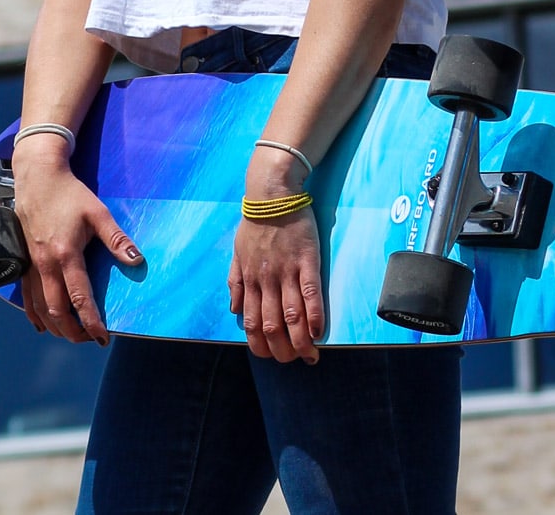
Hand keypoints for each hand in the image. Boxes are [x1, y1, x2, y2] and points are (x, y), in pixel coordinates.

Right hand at [12, 136, 142, 343]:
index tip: (102, 337)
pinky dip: (34, 314)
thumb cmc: (70, 193)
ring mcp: (30, 264)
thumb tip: (137, 260)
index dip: (91, 321)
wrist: (37, 178)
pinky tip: (43, 324)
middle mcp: (45, 264)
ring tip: (72, 334)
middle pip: (56, 310)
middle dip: (73, 331)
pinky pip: (26, 296)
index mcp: (66, 254)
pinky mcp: (23, 261)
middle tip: (90, 340)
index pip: (79, 297)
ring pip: (38, 308)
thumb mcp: (98, 213)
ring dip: (55, 326)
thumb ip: (117, 239)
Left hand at [228, 206, 324, 364]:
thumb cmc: (255, 224)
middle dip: (283, 350)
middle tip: (295, 360)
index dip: (262, 346)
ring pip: (291, 316)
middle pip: (272, 326)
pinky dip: (315, 316)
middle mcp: (265, 281)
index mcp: (249, 281)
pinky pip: (310, 294)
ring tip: (310, 355)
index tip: (272, 357)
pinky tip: (320, 332)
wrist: (272, 194)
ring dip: (301, 341)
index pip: (251, 324)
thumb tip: (234, 310)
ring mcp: (286, 271)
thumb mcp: (236, 253)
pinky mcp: (306, 261)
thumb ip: (235, 283)